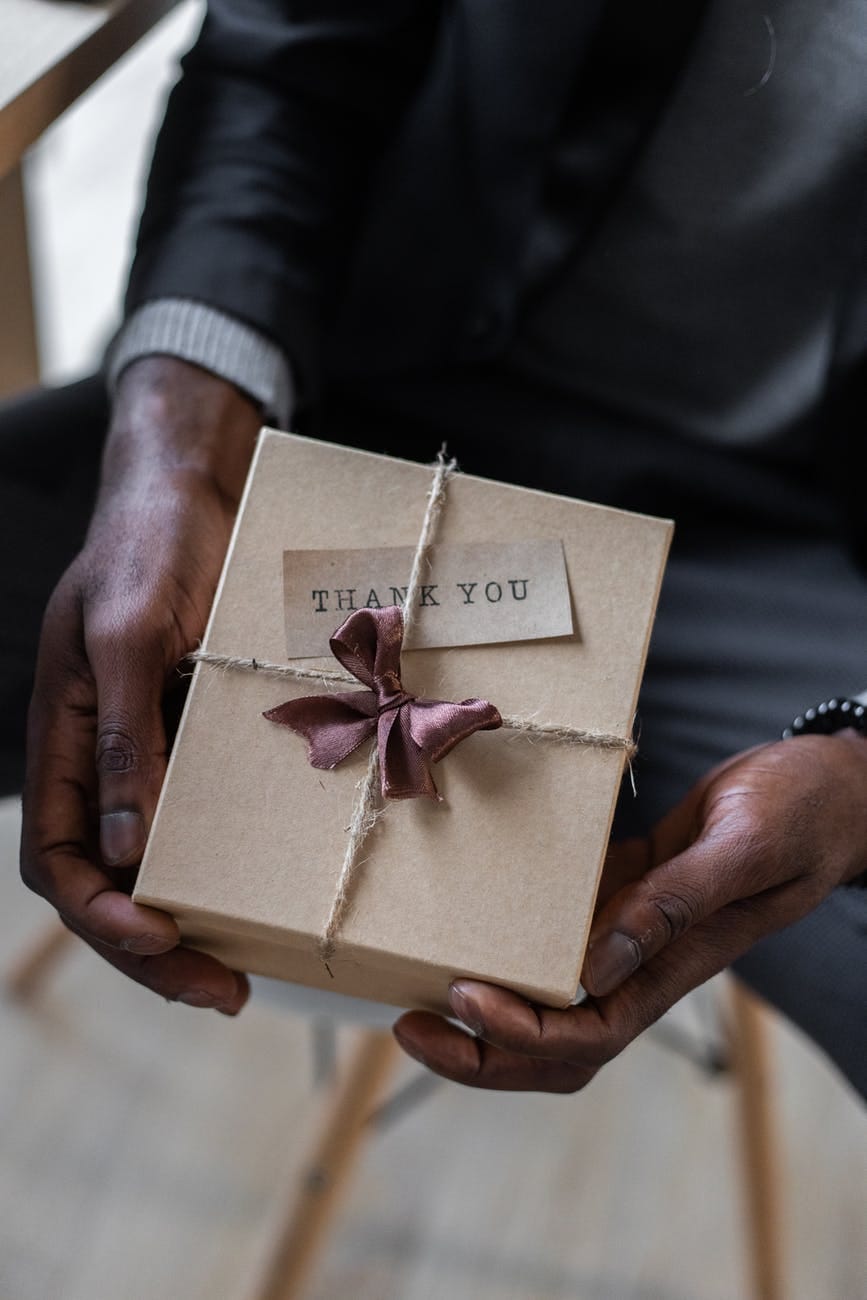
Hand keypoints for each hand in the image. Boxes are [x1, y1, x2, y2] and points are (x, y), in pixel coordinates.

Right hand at [20, 358, 260, 1011]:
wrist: (194, 490)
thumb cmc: (150, 545)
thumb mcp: (130, 632)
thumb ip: (124, 733)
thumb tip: (125, 845)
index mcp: (62, 741)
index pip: (55, 858)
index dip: (97, 913)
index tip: (156, 937)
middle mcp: (100, 762)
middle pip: (107, 882)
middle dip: (152, 948)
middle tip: (219, 991)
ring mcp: (151, 754)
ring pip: (154, 865)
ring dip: (190, 924)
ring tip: (240, 974)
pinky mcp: (199, 738)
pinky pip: (203, 819)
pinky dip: (226, 869)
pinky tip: (265, 897)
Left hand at [393, 734, 866, 1088]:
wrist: (825, 786)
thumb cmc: (801, 811)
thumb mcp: (744, 845)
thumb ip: (677, 903)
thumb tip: (595, 968)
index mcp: (674, 964)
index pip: (587, 1035)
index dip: (520, 1034)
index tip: (464, 998)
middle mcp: (643, 961)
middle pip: (554, 1043)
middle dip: (480, 1053)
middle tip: (408, 1026)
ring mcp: (629, 930)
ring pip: (550, 999)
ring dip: (486, 1009)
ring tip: (415, 987)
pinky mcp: (621, 891)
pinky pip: (559, 935)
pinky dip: (513, 941)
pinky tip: (469, 919)